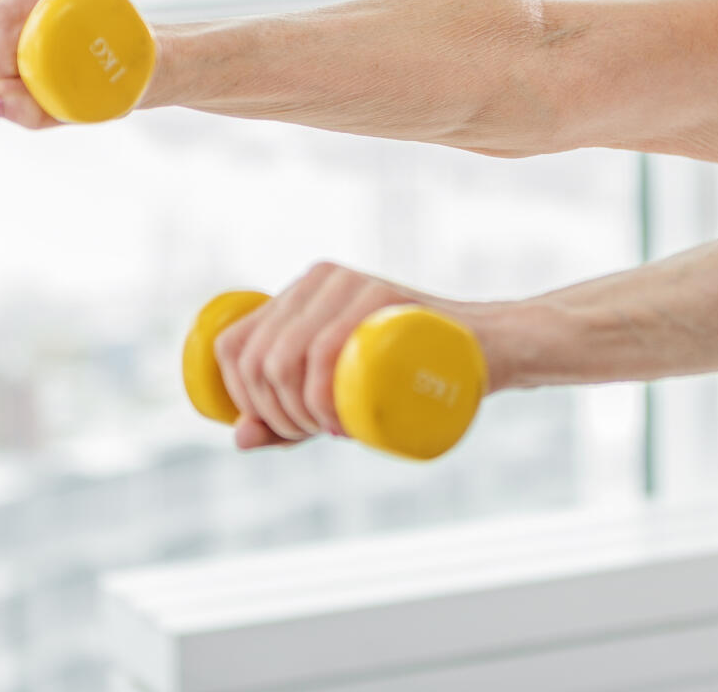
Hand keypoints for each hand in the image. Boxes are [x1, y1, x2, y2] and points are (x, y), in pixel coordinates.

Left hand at [213, 260, 520, 451]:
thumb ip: (286, 418)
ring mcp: (350, 283)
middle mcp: (317, 280)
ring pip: (285, 356)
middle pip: (259, 358)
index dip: (240, 398)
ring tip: (331, 429)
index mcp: (296, 295)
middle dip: (275, 414)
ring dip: (297, 412)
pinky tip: (339, 421)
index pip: (232, 346)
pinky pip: (326, 346)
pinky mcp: (382, 295)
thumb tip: (239, 438)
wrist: (486, 350)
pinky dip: (322, 395)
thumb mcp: (339, 399)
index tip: (282, 428)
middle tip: (316, 433)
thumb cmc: (411, 376)